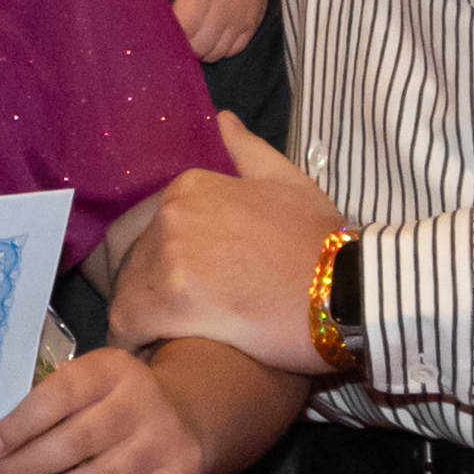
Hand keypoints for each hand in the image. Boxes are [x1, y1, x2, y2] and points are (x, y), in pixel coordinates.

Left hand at [0, 341, 212, 473]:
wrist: (188, 412)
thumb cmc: (115, 400)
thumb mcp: (89, 382)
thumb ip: (50, 405)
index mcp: (111, 370)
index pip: (61, 395)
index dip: (21, 425)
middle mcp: (142, 402)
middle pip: (77, 442)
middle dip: (26, 467)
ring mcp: (164, 442)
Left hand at [94, 118, 354, 361]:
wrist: (349, 290)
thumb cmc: (322, 243)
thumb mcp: (290, 183)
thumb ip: (248, 152)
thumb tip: (222, 120)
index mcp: (191, 186)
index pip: (138, 229)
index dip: (151, 264)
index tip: (169, 290)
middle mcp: (171, 213)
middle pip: (128, 261)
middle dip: (142, 291)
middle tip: (167, 320)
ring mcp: (168, 254)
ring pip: (125, 294)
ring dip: (139, 319)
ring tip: (163, 341)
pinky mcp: (170, 300)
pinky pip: (126, 326)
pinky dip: (133, 343)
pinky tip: (151, 354)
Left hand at [151, 0, 272, 60]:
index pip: (183, 26)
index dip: (168, 32)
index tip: (156, 27)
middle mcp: (225, 3)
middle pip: (198, 45)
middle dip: (181, 45)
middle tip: (169, 36)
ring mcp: (242, 13)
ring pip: (216, 51)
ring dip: (200, 49)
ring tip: (188, 36)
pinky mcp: (254, 18)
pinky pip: (235, 48)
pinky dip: (220, 48)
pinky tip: (209, 35)